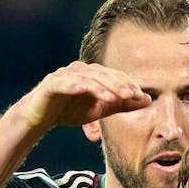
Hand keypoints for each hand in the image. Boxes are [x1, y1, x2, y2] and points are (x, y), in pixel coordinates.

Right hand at [17, 61, 151, 129]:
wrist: (40, 117)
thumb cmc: (70, 110)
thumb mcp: (100, 110)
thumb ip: (122, 105)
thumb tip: (148, 100)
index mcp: (92, 74)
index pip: (113, 76)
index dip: (127, 84)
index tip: (141, 97)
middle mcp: (80, 70)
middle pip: (102, 74)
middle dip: (118, 84)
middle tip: (132, 96)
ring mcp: (65, 75)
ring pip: (87, 78)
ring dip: (102, 87)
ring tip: (114, 98)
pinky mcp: (51, 83)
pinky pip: (67, 83)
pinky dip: (78, 87)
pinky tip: (87, 93)